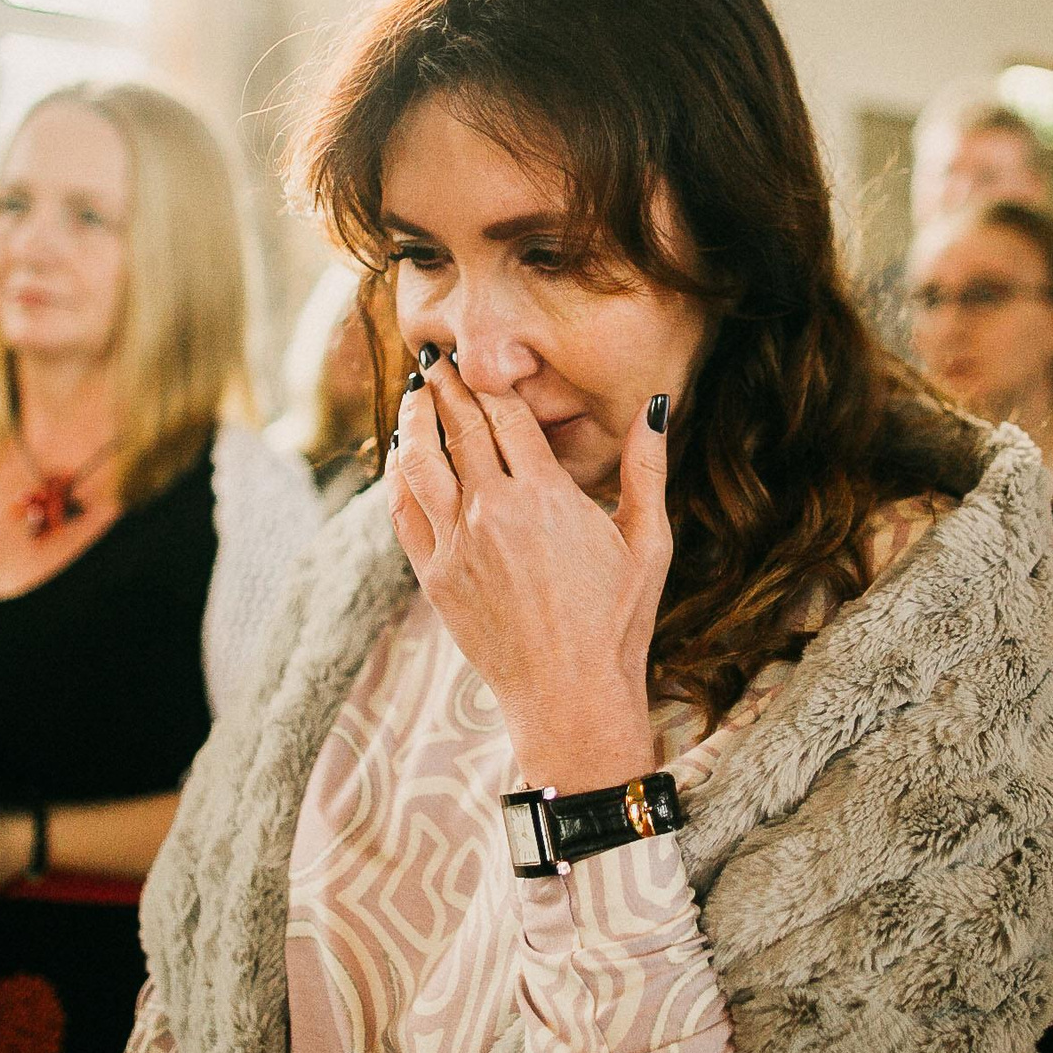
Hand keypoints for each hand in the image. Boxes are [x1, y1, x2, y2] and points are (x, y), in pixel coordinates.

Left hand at [390, 347, 670, 792]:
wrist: (570, 695)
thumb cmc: (618, 621)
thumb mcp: (648, 542)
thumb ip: (647, 468)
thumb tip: (654, 405)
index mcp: (548, 496)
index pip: (507, 414)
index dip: (488, 380)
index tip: (476, 356)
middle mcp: (495, 512)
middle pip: (461, 427)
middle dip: (446, 387)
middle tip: (435, 357)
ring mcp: (458, 544)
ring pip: (420, 460)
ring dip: (414, 420)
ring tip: (415, 394)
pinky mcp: (434, 576)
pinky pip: (403, 509)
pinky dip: (398, 474)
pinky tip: (401, 455)